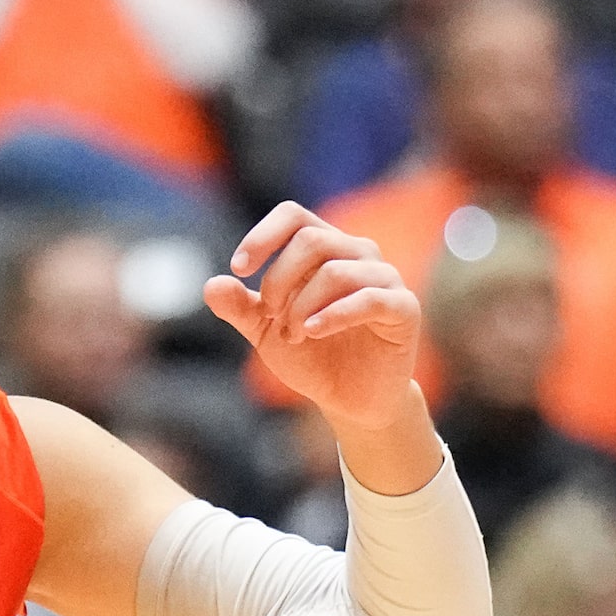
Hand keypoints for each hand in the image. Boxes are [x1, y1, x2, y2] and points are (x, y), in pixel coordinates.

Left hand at [204, 201, 424, 434]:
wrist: (350, 399)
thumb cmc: (311, 355)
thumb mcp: (264, 331)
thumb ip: (240, 307)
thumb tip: (212, 285)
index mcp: (325, 247)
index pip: (294, 216)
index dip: (262, 236)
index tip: (239, 268)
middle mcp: (358, 253)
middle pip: (311, 240)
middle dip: (279, 280)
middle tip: (270, 316)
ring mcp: (385, 278)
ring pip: (335, 270)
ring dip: (302, 306)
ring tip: (293, 335)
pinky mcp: (404, 308)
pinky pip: (369, 298)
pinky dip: (333, 315)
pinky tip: (312, 331)